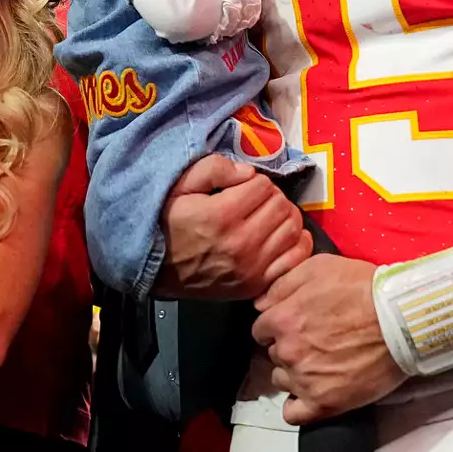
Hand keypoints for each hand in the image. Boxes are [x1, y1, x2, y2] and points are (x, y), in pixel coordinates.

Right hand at [152, 154, 311, 300]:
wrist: (157, 269)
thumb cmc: (168, 224)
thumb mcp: (180, 186)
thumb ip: (214, 169)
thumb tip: (249, 172)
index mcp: (222, 215)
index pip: (263, 185)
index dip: (254, 181)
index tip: (243, 187)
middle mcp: (241, 243)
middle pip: (281, 205)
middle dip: (271, 196)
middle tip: (256, 200)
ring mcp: (252, 267)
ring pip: (292, 228)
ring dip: (284, 216)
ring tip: (268, 216)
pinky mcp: (257, 284)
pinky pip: (295, 258)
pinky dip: (296, 243)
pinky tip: (281, 236)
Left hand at [253, 254, 406, 423]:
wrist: (402, 319)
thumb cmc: (364, 289)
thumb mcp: (318, 267)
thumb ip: (282, 284)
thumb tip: (260, 303)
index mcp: (282, 319)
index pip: (261, 329)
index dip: (278, 325)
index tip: (294, 324)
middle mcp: (288, 351)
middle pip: (274, 353)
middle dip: (288, 346)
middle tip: (314, 339)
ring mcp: (305, 380)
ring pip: (282, 380)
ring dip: (294, 372)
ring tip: (320, 362)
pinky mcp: (325, 403)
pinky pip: (294, 413)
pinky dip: (297, 405)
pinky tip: (308, 393)